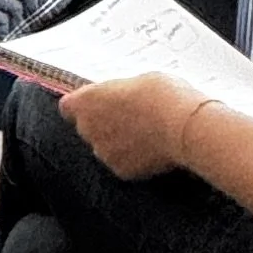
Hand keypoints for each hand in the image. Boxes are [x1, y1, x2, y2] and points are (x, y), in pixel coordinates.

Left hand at [57, 71, 210, 179]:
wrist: (185, 127)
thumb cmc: (164, 96)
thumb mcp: (137, 81)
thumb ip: (118, 93)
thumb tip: (120, 99)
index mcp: (86, 102)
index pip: (68, 107)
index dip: (83, 105)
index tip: (98, 103)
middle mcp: (88, 129)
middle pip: (86, 127)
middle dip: (102, 123)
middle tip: (130, 116)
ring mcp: (103, 153)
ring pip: (104, 147)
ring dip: (117, 142)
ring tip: (145, 133)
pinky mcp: (121, 171)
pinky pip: (122, 163)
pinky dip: (133, 158)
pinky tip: (152, 148)